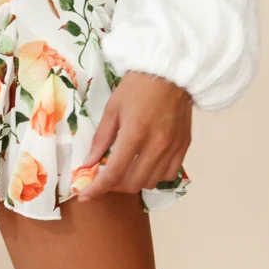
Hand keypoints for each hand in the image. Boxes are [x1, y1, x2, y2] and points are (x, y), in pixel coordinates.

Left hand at [75, 71, 191, 202]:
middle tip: (105, 178)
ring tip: (125, 170)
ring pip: (152, 182)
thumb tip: (88, 163)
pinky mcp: (184, 147)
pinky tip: (146, 165)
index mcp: (134, 134)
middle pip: (133, 183)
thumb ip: (101, 139)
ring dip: (135, 182)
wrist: (170, 72)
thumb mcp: (113, 108)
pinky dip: (154, 176)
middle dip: (115, 186)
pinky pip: (169, 175)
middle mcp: (156, 145)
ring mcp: (173, 148)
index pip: (114, 174)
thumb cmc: (137, 86)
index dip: (97, 189)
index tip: (84, 195)